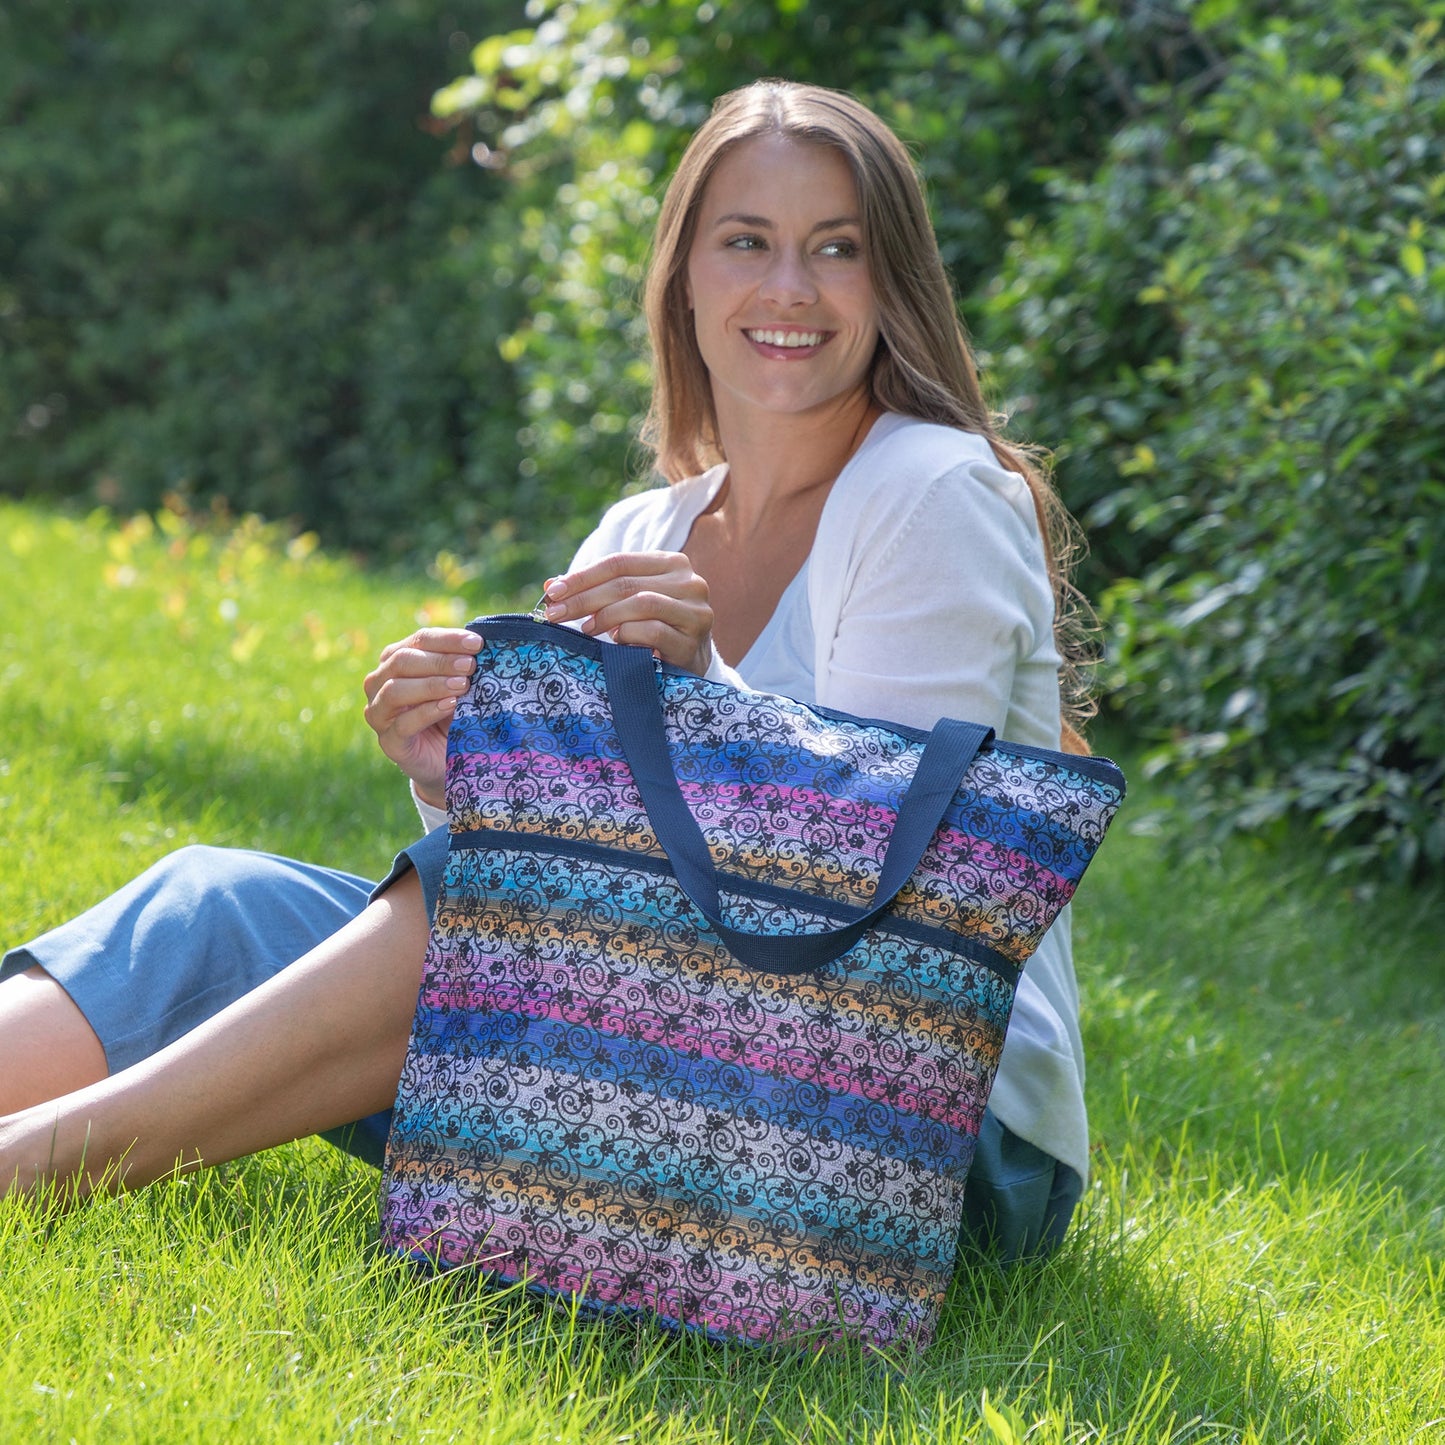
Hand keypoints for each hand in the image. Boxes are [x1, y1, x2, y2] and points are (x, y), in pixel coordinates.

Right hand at [363, 627, 481, 807]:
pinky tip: (450, 705)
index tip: (477, 643)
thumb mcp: (460, 687)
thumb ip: (463, 667)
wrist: (448, 760)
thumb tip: (482, 645)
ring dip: (432, 684)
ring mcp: (379, 713)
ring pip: (395, 690)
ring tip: (462, 685)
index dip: (447, 639)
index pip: (419, 640)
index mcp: (396, 660)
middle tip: (470, 665)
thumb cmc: (453, 714)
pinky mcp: (388, 742)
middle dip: (440, 661)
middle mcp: (380, 683)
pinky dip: (427, 712)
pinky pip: (402, 724)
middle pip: (403, 661)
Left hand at [542, 551, 713, 675]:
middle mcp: (690, 582)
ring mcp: (696, 612)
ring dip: (606, 616)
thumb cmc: (654, 627)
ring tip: (585, 629)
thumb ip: (596, 590)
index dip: (583, 576)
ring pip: (642, 603)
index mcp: (672, 563)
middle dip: (585, 598)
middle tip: (555, 614)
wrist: (690, 663)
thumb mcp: (627, 602)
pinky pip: (653, 631)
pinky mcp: (693, 641)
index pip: (619, 562)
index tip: (553, 592)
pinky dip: (628, 635)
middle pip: (626, 583)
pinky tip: (615, 642)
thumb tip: (550, 585)